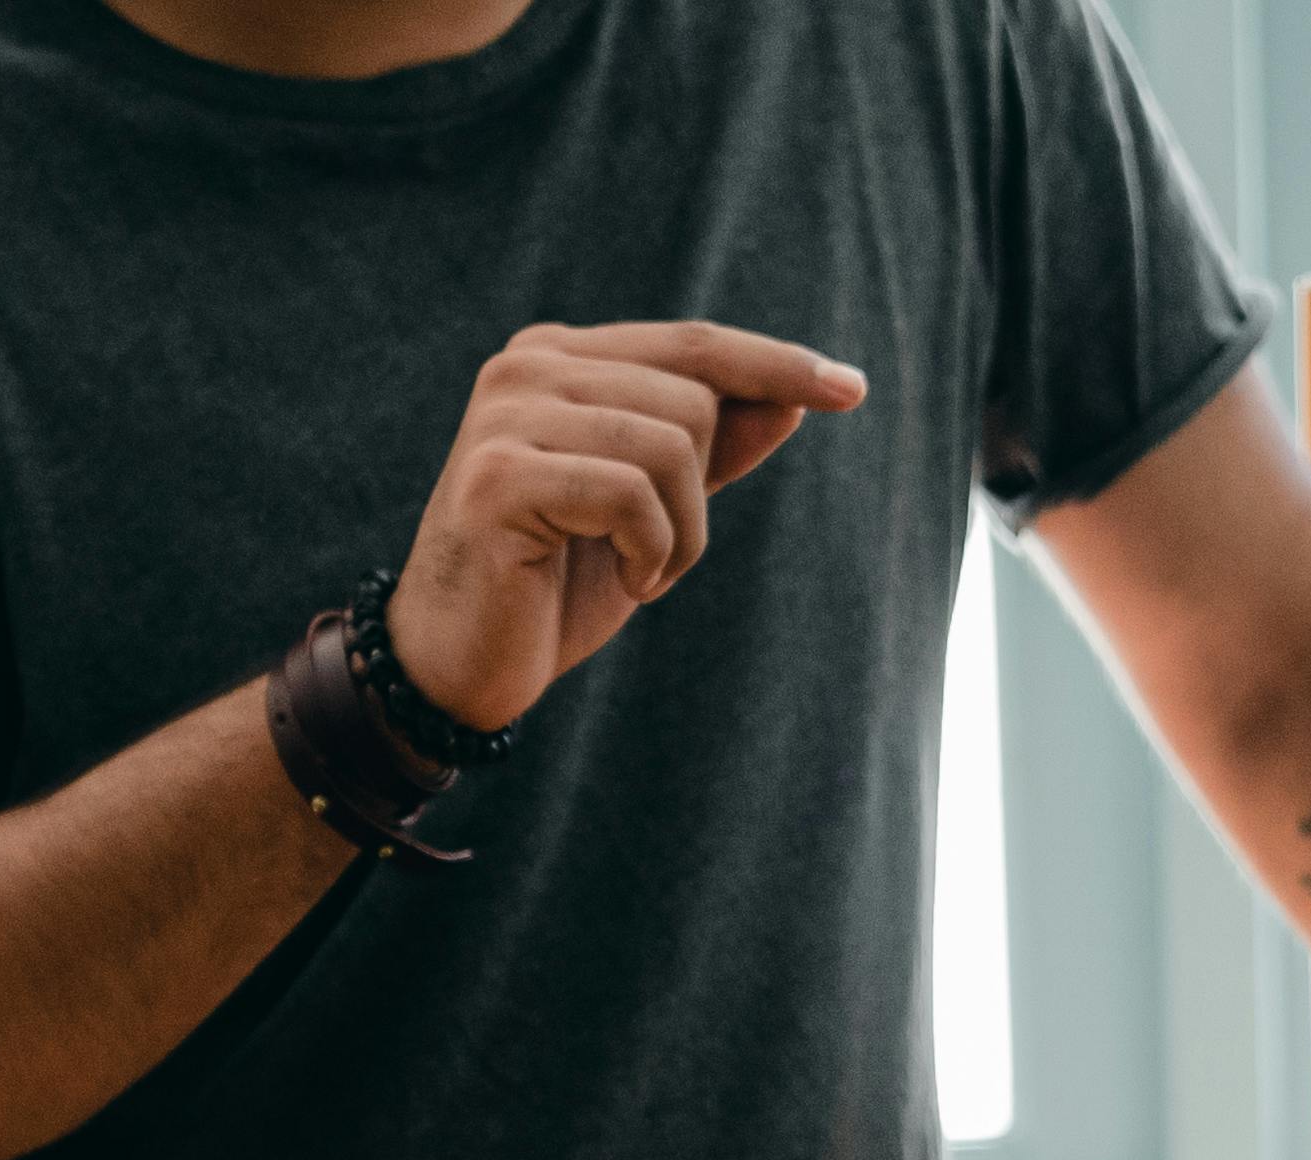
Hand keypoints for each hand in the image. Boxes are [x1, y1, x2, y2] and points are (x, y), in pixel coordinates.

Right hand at [388, 320, 869, 732]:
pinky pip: (634, 495)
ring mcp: (508, 414)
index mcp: (561, 359)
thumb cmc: (552, 585)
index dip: (776, 365)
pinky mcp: (499, 475)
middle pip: (696, 398)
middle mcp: (528, 366)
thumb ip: (710, 453)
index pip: (694, 345)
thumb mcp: (652, 513)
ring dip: (681, 534)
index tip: (852, 389)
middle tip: (654, 556)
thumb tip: (791, 403)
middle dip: (703, 493)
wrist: (458, 663)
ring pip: (673, 445)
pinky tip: (621, 582)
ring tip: (636, 573)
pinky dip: (650, 553)